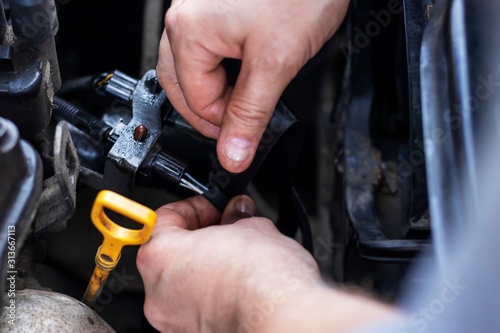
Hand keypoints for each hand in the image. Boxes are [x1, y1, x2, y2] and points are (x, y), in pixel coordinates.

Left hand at [137, 195, 321, 331]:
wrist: (284, 320)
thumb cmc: (263, 281)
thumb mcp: (253, 227)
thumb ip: (236, 217)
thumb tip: (237, 213)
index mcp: (160, 256)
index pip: (165, 218)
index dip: (196, 208)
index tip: (215, 208)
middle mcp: (158, 292)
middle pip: (171, 252)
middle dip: (201, 236)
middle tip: (228, 229)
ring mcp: (173, 319)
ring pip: (182, 281)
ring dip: (205, 266)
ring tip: (237, 259)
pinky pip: (194, 305)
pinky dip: (211, 293)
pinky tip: (237, 285)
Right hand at [157, 0, 349, 172]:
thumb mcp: (276, 63)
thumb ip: (251, 114)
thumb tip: (233, 154)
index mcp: (189, 30)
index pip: (195, 101)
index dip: (222, 125)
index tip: (244, 135)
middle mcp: (186, 16)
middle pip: (181, 83)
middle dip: (209, 111)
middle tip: (237, 127)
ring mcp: (200, 7)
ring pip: (191, 65)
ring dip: (213, 90)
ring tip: (242, 100)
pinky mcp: (217, 4)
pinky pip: (206, 46)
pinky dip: (221, 67)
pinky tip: (242, 72)